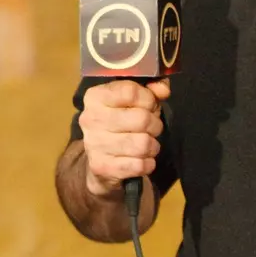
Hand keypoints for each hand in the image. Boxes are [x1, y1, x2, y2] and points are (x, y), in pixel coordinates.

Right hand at [78, 79, 169, 198]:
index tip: (149, 105)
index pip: (131, 91)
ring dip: (153, 146)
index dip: (149, 99)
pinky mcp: (102, 167)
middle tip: (151, 128)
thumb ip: (150, 90)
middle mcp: (91, 119)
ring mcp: (94, 144)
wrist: (100, 159)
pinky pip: (140, 165)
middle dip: (155, 125)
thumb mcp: (132, 101)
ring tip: (147, 144)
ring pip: (143, 144)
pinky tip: (141, 159)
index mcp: (95, 97)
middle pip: (142, 119)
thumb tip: (163, 89)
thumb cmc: (119, 123)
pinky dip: (148, 164)